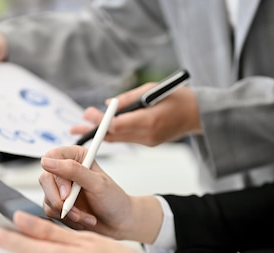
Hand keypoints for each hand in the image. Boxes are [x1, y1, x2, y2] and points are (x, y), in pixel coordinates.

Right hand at [39, 146, 163, 242]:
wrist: (119, 223)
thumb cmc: (114, 200)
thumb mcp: (97, 183)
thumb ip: (73, 171)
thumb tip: (48, 162)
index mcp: (76, 157)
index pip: (52, 157)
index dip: (56, 174)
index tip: (67, 192)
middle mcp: (66, 171)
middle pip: (45, 179)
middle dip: (59, 198)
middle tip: (73, 208)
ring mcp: (60, 189)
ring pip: (47, 197)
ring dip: (66, 211)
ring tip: (84, 215)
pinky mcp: (58, 205)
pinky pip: (50, 211)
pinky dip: (67, 218)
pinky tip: (83, 218)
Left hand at [70, 84, 201, 145]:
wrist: (198, 114)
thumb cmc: (178, 97)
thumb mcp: (152, 89)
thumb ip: (129, 98)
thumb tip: (107, 104)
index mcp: (149, 121)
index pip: (117, 125)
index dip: (99, 122)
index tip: (88, 114)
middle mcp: (147, 135)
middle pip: (114, 135)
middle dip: (94, 130)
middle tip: (75, 127)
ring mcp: (148, 141)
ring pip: (119, 139)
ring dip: (101, 134)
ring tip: (81, 129)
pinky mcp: (150, 143)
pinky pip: (127, 139)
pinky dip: (114, 134)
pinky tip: (102, 130)